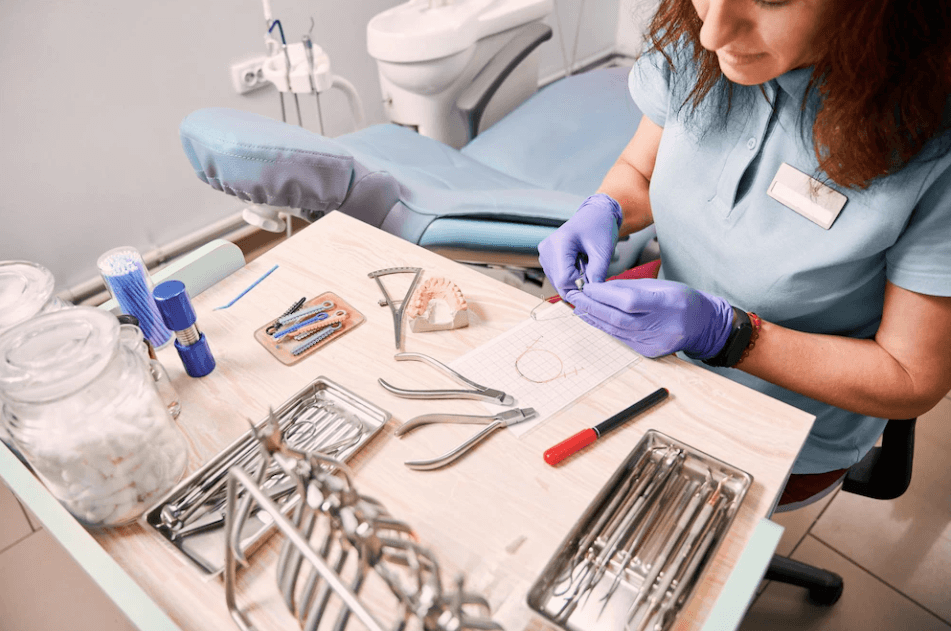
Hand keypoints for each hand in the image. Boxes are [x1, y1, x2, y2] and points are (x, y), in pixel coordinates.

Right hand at [538, 193, 622, 299]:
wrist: (595, 214)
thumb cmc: (600, 228)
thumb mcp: (603, 251)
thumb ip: (598, 273)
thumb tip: (593, 294)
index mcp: (558, 244)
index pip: (564, 280)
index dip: (580, 287)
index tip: (595, 283)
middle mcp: (546, 250)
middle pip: (560, 283)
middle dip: (578, 284)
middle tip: (593, 273)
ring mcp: (544, 255)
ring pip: (558, 283)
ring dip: (575, 281)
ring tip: (587, 265)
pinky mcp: (546, 258)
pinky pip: (558, 277)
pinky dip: (571, 277)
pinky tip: (580, 265)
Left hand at [568, 279, 734, 358]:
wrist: (702, 325)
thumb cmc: (682, 300)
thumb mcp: (661, 285)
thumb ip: (631, 287)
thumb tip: (600, 288)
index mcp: (669, 303)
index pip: (629, 301)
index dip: (604, 295)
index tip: (588, 287)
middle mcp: (663, 326)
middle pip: (619, 318)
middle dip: (594, 307)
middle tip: (576, 297)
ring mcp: (656, 342)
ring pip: (617, 331)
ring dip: (595, 319)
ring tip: (580, 308)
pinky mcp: (649, 352)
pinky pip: (622, 339)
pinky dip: (606, 328)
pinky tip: (595, 320)